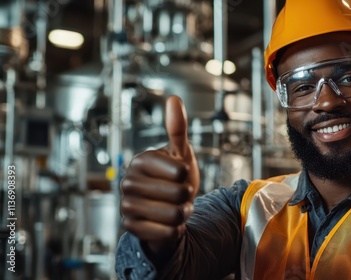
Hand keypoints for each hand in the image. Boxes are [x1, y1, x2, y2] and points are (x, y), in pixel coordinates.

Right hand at [120, 95, 199, 252]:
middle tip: (179, 195)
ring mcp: (126, 204)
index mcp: (141, 160)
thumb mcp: (181, 153)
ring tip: (176, 208)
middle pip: (179, 194)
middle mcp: (128, 181)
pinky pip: (165, 231)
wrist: (169, 208)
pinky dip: (175, 229)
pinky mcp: (130, 226)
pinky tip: (169, 223)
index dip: (189, 176)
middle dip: (187, 197)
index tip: (181, 175)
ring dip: (183, 213)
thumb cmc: (176, 178)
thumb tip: (173, 99)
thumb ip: (177, 128)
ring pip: (174, 214)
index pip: (181, 171)